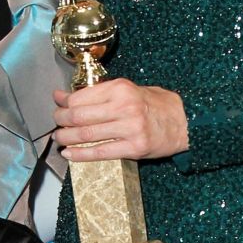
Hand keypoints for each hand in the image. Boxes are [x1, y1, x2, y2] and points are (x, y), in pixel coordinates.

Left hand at [52, 79, 188, 160]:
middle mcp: (124, 106)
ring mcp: (130, 128)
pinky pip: (101, 152)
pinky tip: (70, 154)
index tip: (57, 105)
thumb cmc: (155, 104)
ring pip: (87, 134)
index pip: (81, 97)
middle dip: (61, 121)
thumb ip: (98, 93)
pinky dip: (81, 154)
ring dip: (67, 138)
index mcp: (121, 88)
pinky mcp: (135, 147)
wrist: (186, 121)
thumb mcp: (128, 90)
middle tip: (56, 124)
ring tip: (59, 139)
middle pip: (79, 116)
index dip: (64, 103)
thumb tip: (63, 96)